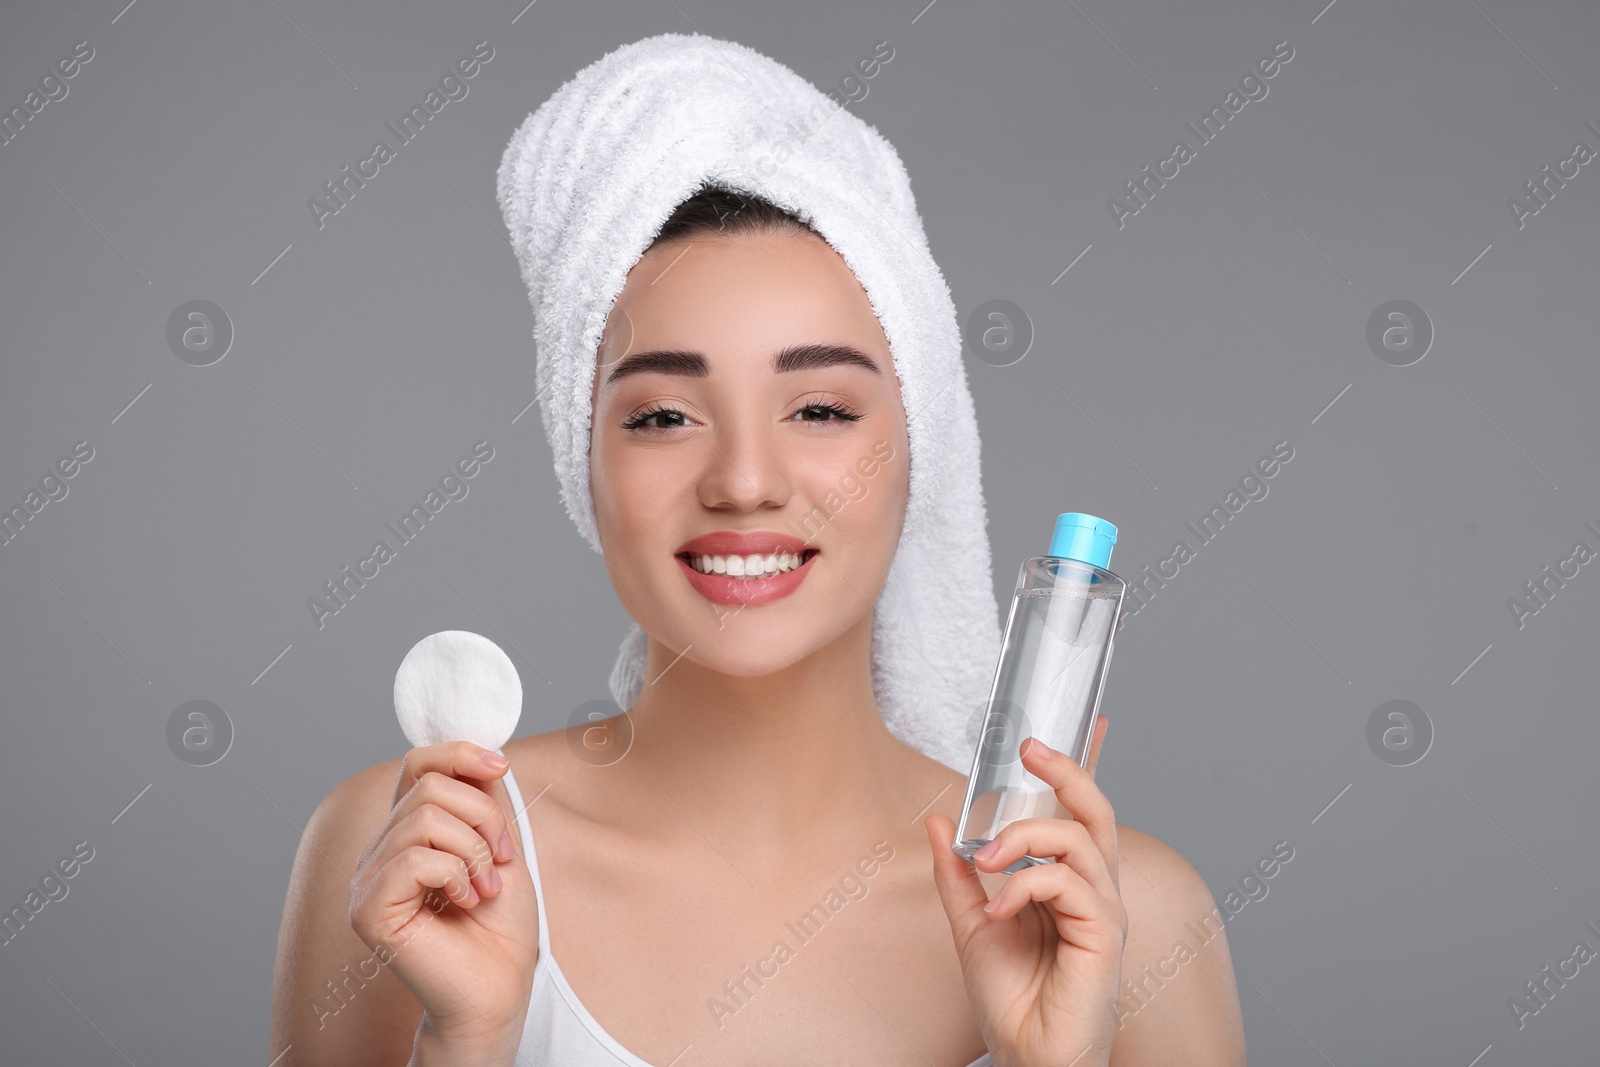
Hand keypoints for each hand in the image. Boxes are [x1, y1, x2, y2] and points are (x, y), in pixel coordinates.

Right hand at [349, 741, 539, 1059]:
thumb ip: (483, 803)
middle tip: (499, 860)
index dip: (458, 754)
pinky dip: (455, 874)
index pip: (417, 765)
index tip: (500, 767)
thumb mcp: (499, 847)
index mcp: (408, 834)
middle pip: (428, 786)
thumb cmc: (500, 928)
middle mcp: (380, 853)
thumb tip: (482, 756)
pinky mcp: (368, 909)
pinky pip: (414, 859)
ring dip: (473, 850)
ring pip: (424, 819)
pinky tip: (465, 902)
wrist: (499, 989)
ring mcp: (368, 882)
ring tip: (484, 887)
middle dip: (482, 815)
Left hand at [925, 716, 1124, 1066]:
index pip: (1082, 814)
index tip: (1089, 720)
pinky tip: (999, 908)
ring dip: (1024, 837)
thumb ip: (957, 874)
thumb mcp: (971, 923)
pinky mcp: (1104, 934)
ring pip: (1078, 838)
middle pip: (1096, 811)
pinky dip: (1026, 885)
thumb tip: (939, 822)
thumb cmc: (1011, 998)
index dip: (1086, 766)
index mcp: (1067, 882)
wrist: (1027, 1056)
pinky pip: (1069, 883)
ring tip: (986, 860)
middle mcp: (1093, 889)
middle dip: (1068, 769)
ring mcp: (1103, 911)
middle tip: (1029, 749)